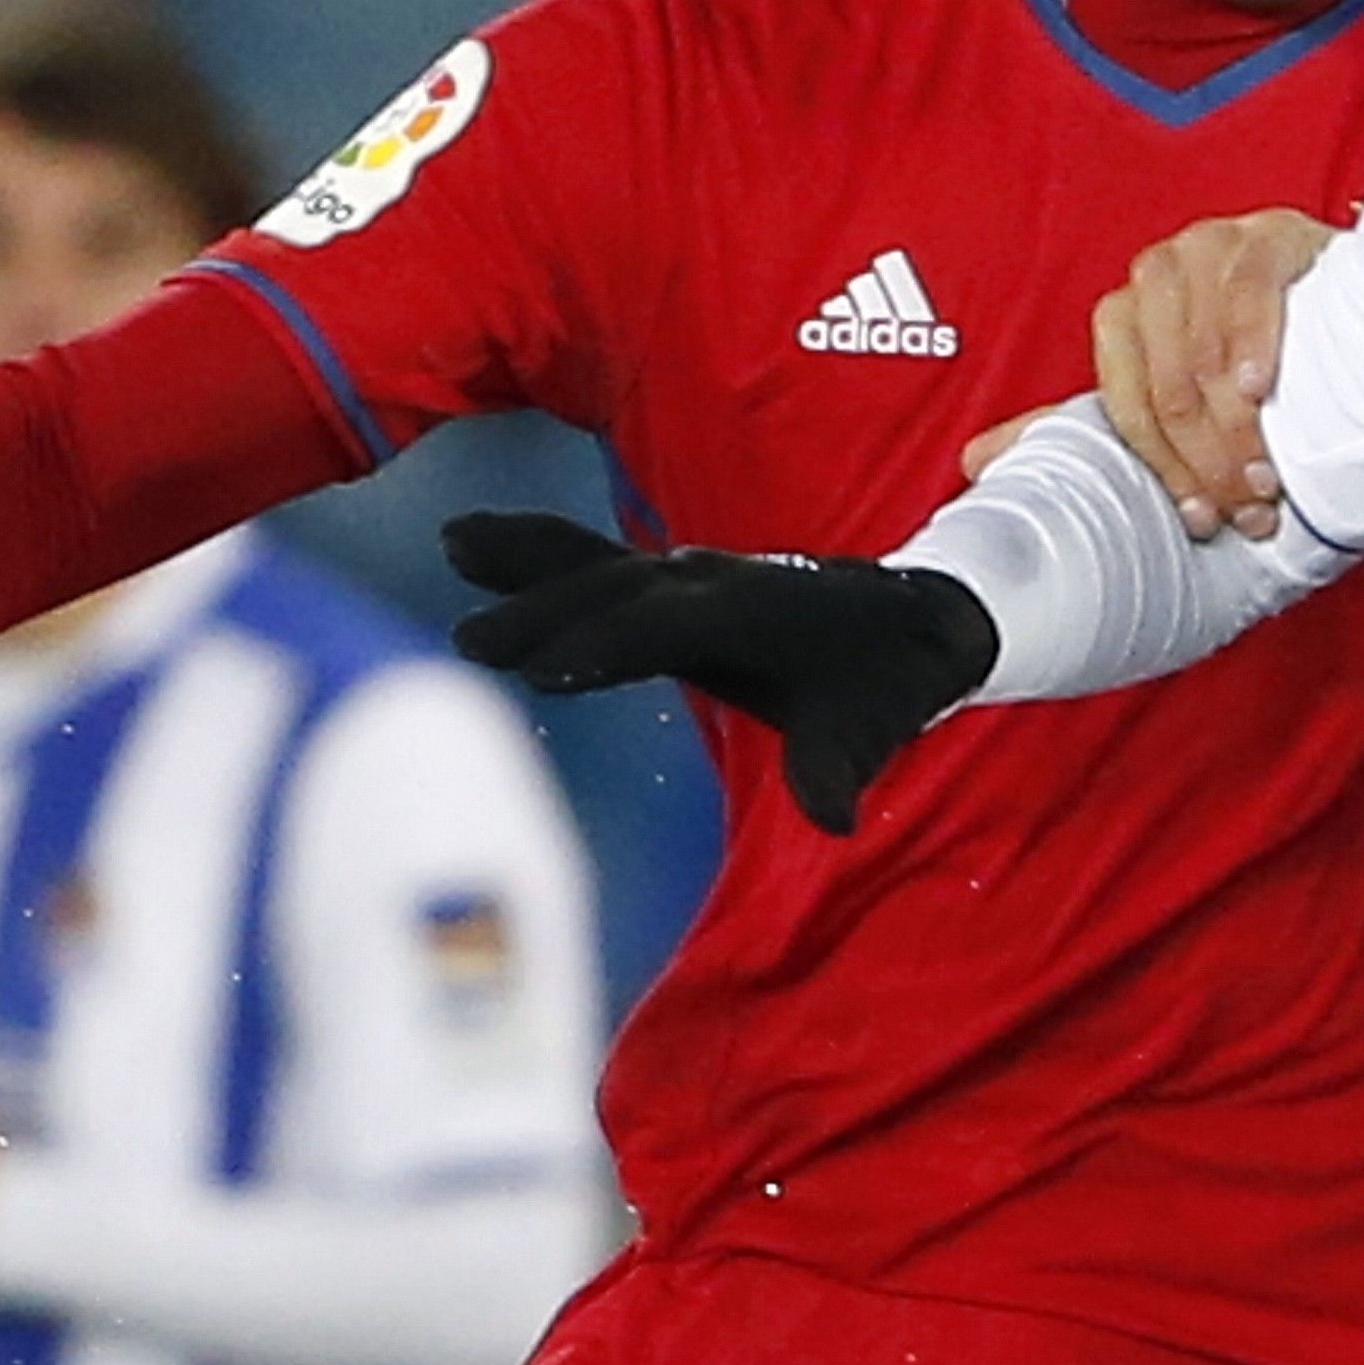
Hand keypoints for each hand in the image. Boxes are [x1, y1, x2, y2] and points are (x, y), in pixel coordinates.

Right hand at [444, 510, 998, 835]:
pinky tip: (468, 544)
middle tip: (471, 644)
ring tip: (453, 545)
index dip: (606, 645)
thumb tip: (835, 820)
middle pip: (614, 590)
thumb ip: (837, 771)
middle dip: (545, 609)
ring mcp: (685, 572)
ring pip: (595, 558)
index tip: (543, 671)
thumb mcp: (867, 732)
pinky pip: (592, 557)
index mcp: (752, 612)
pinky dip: (534, 548)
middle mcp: (710, 580)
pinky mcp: (667, 577)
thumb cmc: (880, 684)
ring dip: (526, 556)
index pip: (665, 627)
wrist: (910, 621)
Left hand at [1091, 210, 1336, 538]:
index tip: (1206, 521)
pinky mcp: (1265, 235)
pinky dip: (1252, 343)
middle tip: (1249, 507)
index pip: (1126, 402)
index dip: (1166, 469)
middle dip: (1210, 461)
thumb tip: (976, 462)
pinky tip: (1261, 386)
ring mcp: (1210, 248)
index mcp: (1123, 317)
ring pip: (1205, 350)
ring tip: (1267, 476)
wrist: (1337, 298)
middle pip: (1169, 386)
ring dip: (1237, 426)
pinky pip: (1247, 290)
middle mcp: (1157, 277)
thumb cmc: (1250, 356)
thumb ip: (1086, 424)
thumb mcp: (1168, 392)